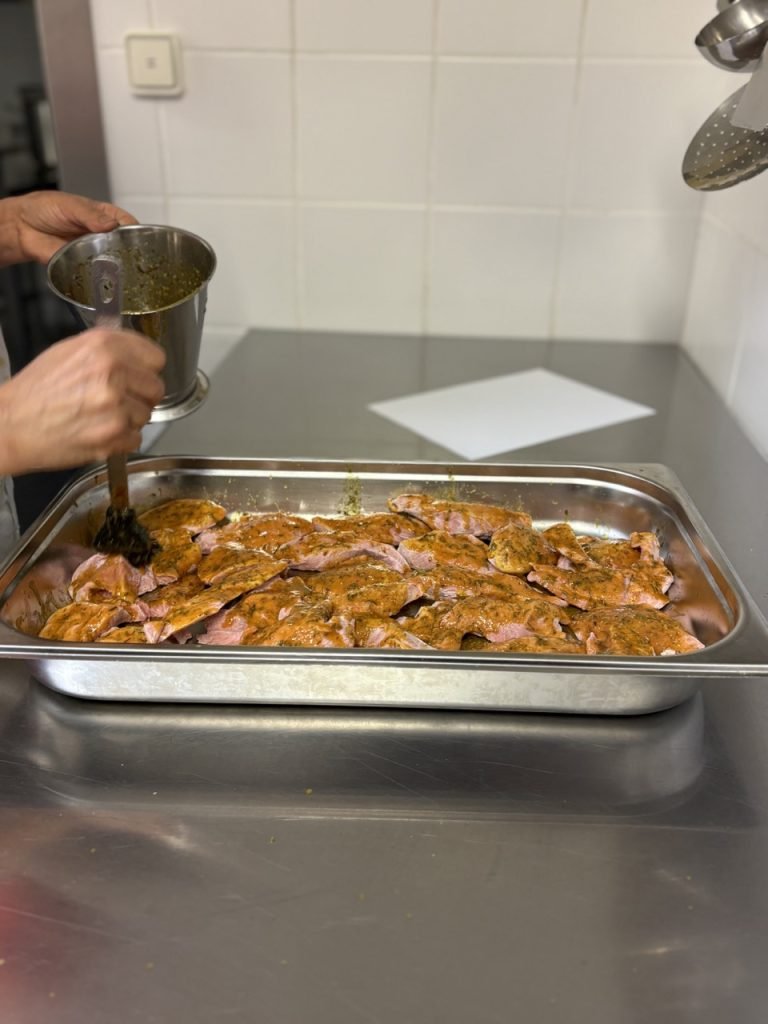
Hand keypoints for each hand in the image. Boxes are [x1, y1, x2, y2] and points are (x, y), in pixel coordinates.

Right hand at [0, 328, 165, 474]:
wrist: (10, 424)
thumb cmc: (36, 389)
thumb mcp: (69, 351)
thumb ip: (108, 349)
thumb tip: (136, 353)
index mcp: (104, 346)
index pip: (156, 357)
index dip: (146, 369)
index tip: (138, 375)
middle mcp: (112, 373)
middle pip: (156, 387)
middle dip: (140, 395)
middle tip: (116, 399)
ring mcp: (115, 407)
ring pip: (147, 415)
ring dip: (129, 419)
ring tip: (100, 416)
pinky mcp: (113, 437)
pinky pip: (136, 439)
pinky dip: (121, 440)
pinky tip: (98, 431)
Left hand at [5, 191, 136, 265]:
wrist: (22, 227)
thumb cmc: (44, 209)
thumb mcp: (70, 205)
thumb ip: (91, 215)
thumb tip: (110, 224)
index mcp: (103, 216)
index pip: (127, 224)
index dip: (136, 232)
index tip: (140, 239)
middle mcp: (102, 235)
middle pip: (124, 245)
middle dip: (128, 251)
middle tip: (128, 255)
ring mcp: (94, 252)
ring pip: (113, 261)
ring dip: (116, 265)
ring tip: (118, 267)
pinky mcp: (84, 266)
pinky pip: (97, 273)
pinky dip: (100, 275)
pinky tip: (104, 276)